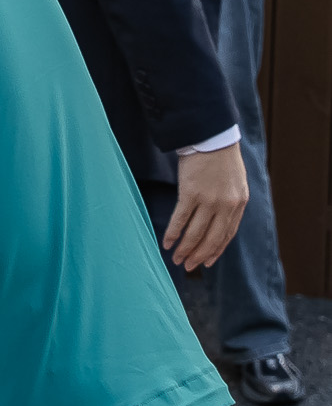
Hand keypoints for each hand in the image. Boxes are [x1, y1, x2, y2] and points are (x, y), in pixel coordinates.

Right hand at [163, 143, 247, 269]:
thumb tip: (219, 219)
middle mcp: (226, 205)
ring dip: (185, 248)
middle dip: (199, 255)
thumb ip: (230, 201)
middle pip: (212, 238)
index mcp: (239, 203)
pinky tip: (166, 242)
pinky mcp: (191, 193)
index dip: (216, 250)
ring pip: (196, 233)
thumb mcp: (235, 182)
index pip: (227, 234)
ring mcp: (209, 200)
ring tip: (176, 259)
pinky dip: (173, 233)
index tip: (206, 262)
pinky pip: (181, 219)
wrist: (213, 138)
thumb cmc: (222, 158)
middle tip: (189, 266)